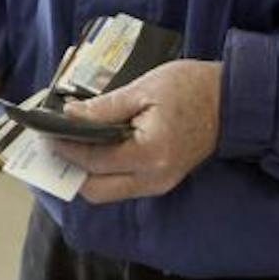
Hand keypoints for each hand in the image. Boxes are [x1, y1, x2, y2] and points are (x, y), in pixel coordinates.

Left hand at [50, 60, 221, 204]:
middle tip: (54, 144)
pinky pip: (123, 184)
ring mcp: (159, 184)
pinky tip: (94, 148)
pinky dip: (103, 171)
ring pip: (108, 192)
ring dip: (85, 173)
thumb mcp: (144, 88)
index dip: (66, 147)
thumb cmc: (192, 88)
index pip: (94, 160)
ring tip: (69, 145)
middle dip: (70, 170)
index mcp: (150, 154)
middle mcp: (154, 178)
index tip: (46, 132)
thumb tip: (70, 116)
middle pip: (95, 190)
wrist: (232, 100)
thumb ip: (104, 108)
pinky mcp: (162, 180)